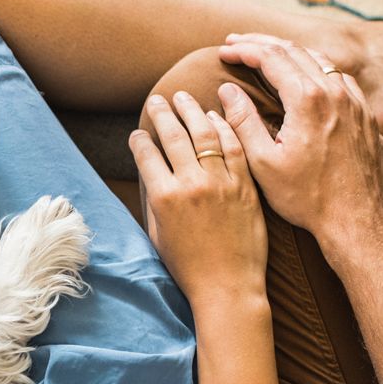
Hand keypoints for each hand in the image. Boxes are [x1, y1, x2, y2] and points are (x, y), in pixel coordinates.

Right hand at [131, 92, 267, 307]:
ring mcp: (221, 182)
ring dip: (192, 111)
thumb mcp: (157, 234)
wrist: (228, 285)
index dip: (139, 140)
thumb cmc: (188, 266)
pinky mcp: (245, 185)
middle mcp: (192, 184)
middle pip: (174, 136)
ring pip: (205, 133)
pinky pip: (234, 146)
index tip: (137, 133)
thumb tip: (150, 174)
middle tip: (157, 99)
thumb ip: (153, 201)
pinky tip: (214, 116)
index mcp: (164, 198)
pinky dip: (223, 127)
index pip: (147, 155)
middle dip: (162, 114)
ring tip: (183, 98)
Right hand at [218, 34, 382, 249]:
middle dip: (262, 43)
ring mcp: (353, 100)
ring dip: (288, 52)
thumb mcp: (263, 163)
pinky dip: (313, 66)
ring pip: (318, 59)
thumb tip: (227, 91)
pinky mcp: (363, 112)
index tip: (222, 51)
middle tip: (235, 43)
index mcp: (307, 100)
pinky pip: (337, 76)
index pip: (272, 58)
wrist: (354, 218)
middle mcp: (334, 92)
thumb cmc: (306, 197)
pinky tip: (302, 75)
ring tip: (265, 53)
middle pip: (295, 50)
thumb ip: (243, 122)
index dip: (244, 51)